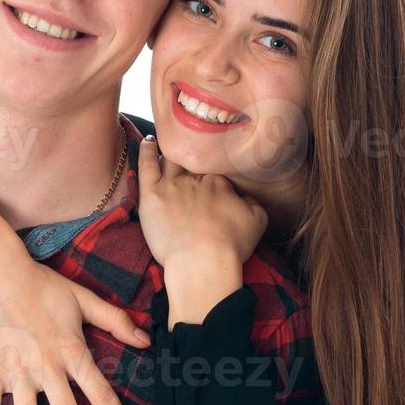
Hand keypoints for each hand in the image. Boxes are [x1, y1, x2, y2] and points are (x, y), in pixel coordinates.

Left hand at [136, 136, 267, 268]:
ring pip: (170, 158)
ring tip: (170, 144)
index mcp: (219, 181)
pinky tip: (148, 142)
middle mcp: (195, 177)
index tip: (212, 184)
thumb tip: (243, 197)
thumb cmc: (230, 245)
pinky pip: (146, 165)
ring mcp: (171, 183)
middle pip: (192, 162)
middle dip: (193, 159)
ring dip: (171, 150)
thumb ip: (252, 202)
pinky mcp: (151, 194)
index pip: (214, 170)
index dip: (213, 176)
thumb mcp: (258, 220)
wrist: (202, 262)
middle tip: (192, 157)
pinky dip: (146, 151)